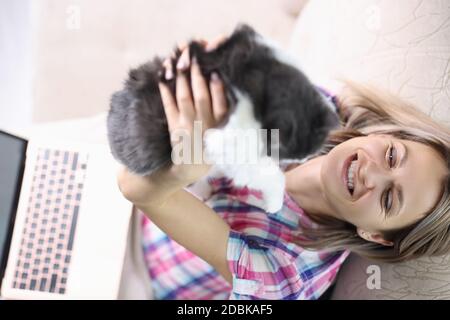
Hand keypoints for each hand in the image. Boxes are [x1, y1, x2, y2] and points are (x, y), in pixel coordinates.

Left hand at [158, 35, 228, 183]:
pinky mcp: (173, 128)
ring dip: (182, 78)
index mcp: (219, 127)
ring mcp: (187, 126)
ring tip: (179, 60)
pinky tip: (163, 78)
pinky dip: (166, 91)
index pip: (220, 105)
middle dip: (197, 76)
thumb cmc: (208, 150)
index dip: (218, 89)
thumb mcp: (224, 137)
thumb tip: (226, 91)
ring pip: (185, 98)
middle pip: (201, 97)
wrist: (188, 170)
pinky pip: (169, 106)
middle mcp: (204, 125)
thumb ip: (225, 117)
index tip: (215, 73)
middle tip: (193, 57)